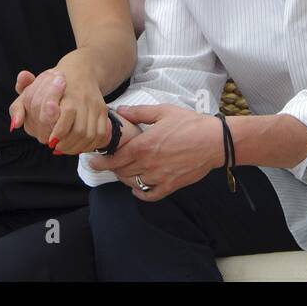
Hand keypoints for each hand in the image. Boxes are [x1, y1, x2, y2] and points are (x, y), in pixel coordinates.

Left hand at [9, 56, 110, 153]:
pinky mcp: (103, 111)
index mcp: (63, 91)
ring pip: (90, 135)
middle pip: (79, 131)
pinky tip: (78, 145)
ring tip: (64, 148)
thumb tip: (15, 125)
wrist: (82, 69)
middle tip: (56, 146)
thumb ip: (19, 107)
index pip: (65, 114)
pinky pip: (101, 135)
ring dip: (76, 147)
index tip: (49, 140)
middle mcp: (82, 98)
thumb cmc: (51, 82)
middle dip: (66, 144)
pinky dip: (89, 145)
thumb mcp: (30, 91)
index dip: (57, 132)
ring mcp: (95, 105)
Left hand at [87, 103, 222, 200]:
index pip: (114, 158)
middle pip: (121, 172)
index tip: (91, 161)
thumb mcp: (163, 111)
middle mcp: (148, 164)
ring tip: (123, 170)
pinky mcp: (170, 185)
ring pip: (132, 183)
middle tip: (109, 162)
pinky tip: (137, 187)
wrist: (215, 141)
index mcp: (144, 145)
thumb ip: (139, 112)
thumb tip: (121, 110)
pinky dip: (140, 192)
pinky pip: (149, 195)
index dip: (100, 162)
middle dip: (111, 168)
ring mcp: (159, 177)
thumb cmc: (190, 124)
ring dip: (124, 177)